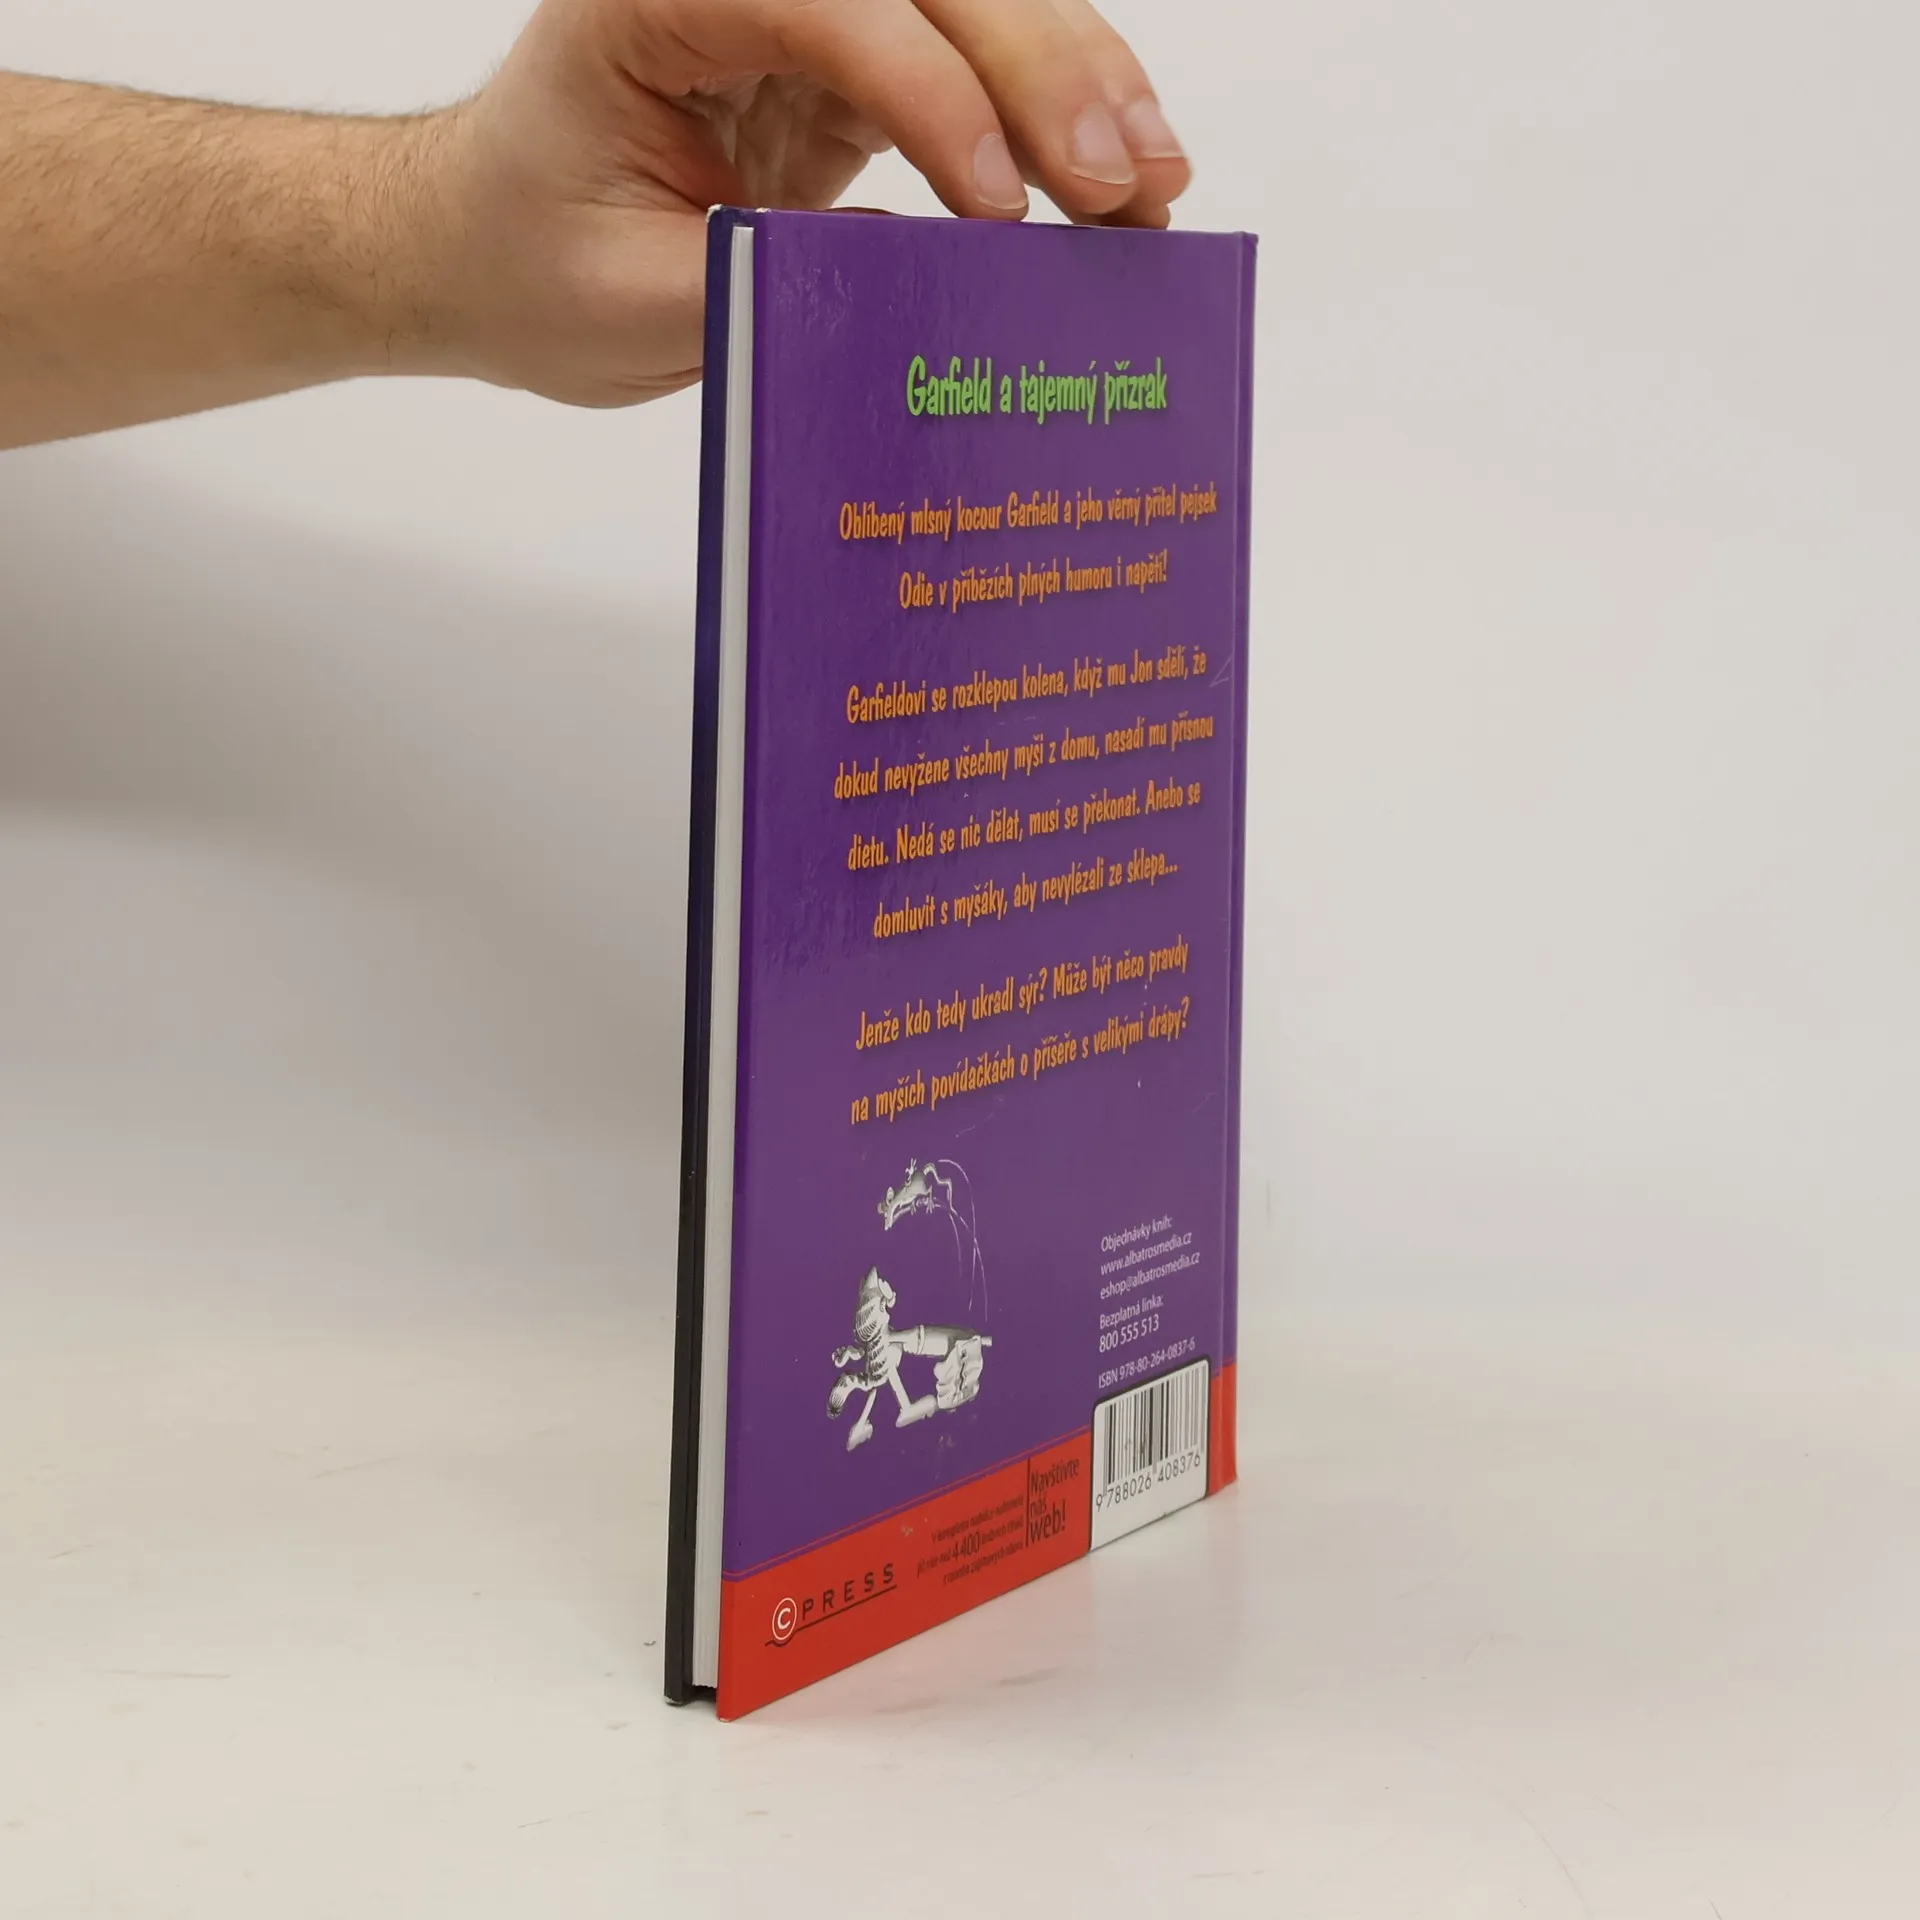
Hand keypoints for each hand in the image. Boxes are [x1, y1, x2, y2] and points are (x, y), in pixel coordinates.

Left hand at [405, 0, 1190, 406]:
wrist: (494, 250)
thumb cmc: (530, 259)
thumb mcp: (630, 296)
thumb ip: (765, 279)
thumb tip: (922, 276)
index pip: (824, 4)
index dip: (931, 96)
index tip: (998, 208)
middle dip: (1042, 74)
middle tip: (1125, 184)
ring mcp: (813, 19)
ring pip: (977, 10)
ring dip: (1078, 88)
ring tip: (1153, 186)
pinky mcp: (856, 76)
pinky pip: (977, 76)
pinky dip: (1049, 130)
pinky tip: (1113, 185)